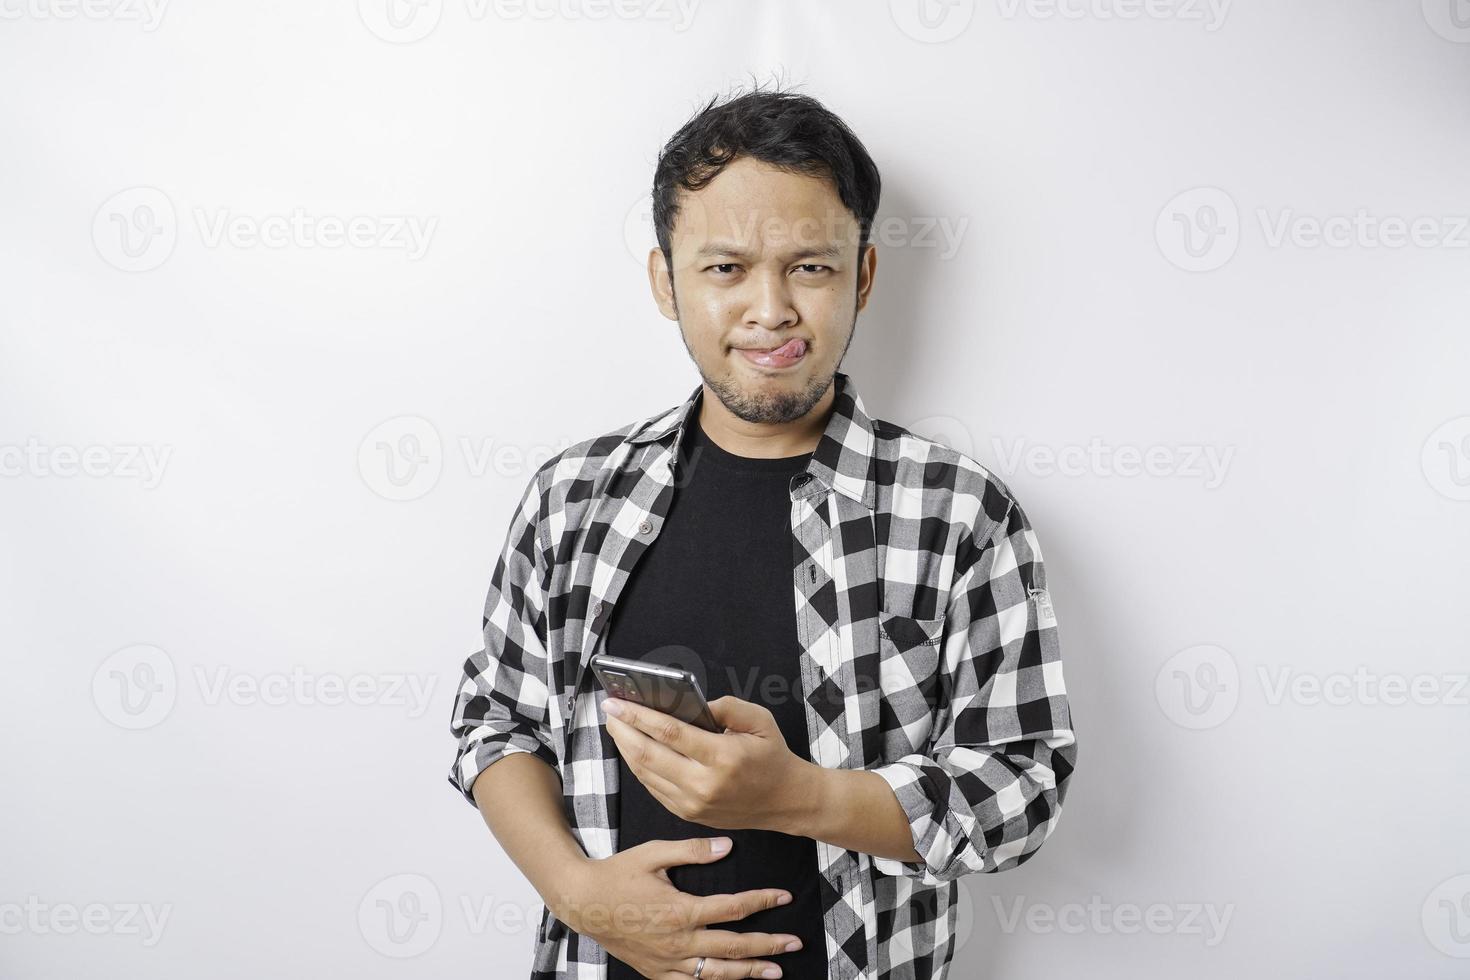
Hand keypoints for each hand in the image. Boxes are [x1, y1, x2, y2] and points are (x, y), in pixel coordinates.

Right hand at [560, 836, 803, 978]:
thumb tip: (728, 847)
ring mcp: (668, 961)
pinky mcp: (657, 972)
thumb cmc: (618, 874)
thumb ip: (693, 851)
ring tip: (775, 972)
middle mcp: (678, 941)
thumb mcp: (653, 853)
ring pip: (717, 972)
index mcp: (681, 910)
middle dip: (768, 945)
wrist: (583, 902)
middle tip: (794, 943)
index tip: (784, 896)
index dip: (762, 901)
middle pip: (734, 947)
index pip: (733, 907)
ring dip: (750, 972)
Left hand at [602, 695, 814, 832]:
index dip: (638, 716)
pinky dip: (638, 767)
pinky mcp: (687, 814)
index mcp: (722, 757)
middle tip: (608, 711)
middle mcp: (703, 784)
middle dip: (622, 731)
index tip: (617, 702)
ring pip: (645, 774)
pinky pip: (653, 788)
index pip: (669, 733)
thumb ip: (725, 706)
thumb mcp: (759, 719)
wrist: (786, 801)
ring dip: (625, 749)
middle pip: (648, 755)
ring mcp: (693, 804)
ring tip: (616, 726)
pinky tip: (633, 749)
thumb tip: (689, 702)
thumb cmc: (771, 756)